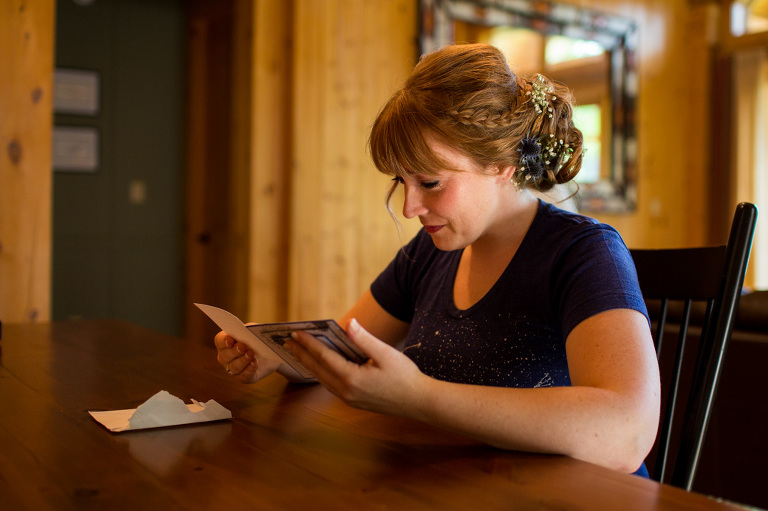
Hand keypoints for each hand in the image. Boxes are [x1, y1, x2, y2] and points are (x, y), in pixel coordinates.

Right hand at [214, 330, 281, 382]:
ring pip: (234, 367)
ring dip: (243, 360)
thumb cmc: (259, 340)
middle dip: (234, 351)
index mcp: (226, 342)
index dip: (223, 341)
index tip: (230, 340)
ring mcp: (233, 369)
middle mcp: (226, 357)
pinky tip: (254, 363)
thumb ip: (250, 330)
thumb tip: (248, 330)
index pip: (219, 341)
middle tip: (243, 347)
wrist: (272, 354)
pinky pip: (243, 377)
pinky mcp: (244, 377)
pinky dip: (249, 370)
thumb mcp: (255, 331)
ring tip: (251, 354)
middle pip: (224, 356)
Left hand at [284, 319, 427, 416]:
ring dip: (309, 364)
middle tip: (288, 341)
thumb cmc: (405, 376)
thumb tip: (348, 323)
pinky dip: (321, 373)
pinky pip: (331, 385)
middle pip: (318, 370)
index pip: (324, 358)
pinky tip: (318, 366)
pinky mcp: (354, 402)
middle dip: (302, 354)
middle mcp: (346, 392)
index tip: (296, 333)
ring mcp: (349, 399)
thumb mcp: (386, 354)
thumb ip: (364, 339)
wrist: (419, 402)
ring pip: (322, 379)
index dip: (309, 344)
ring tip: (298, 352)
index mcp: (352, 379)